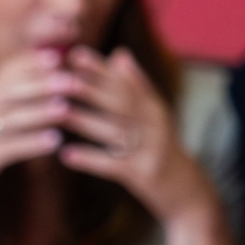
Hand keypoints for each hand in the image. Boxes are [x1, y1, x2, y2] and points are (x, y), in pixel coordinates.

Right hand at [0, 50, 79, 237]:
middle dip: (42, 83)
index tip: (60, 56)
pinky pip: (9, 147)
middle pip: (10, 90)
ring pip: (10, 117)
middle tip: (72, 80)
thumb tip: (35, 87)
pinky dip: (32, 143)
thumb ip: (5, 105)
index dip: (32, 62)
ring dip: (40, 111)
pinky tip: (54, 143)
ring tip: (66, 109)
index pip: (5, 72)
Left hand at [58, 47, 219, 228]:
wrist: (186, 191)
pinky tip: (66, 155)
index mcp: (153, 106)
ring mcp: (150, 149)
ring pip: (114, 131)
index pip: (124, 81)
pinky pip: (113, 165)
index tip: (73, 54)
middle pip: (120, 102)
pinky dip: (89, 159)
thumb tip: (119, 53)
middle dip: (89, 88)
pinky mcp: (144, 175)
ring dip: (84, 120)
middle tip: (60, 78)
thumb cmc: (158, 149)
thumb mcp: (152, 116)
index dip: (99, 68)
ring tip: (57, 112)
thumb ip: (135, 86)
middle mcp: (154, 123)